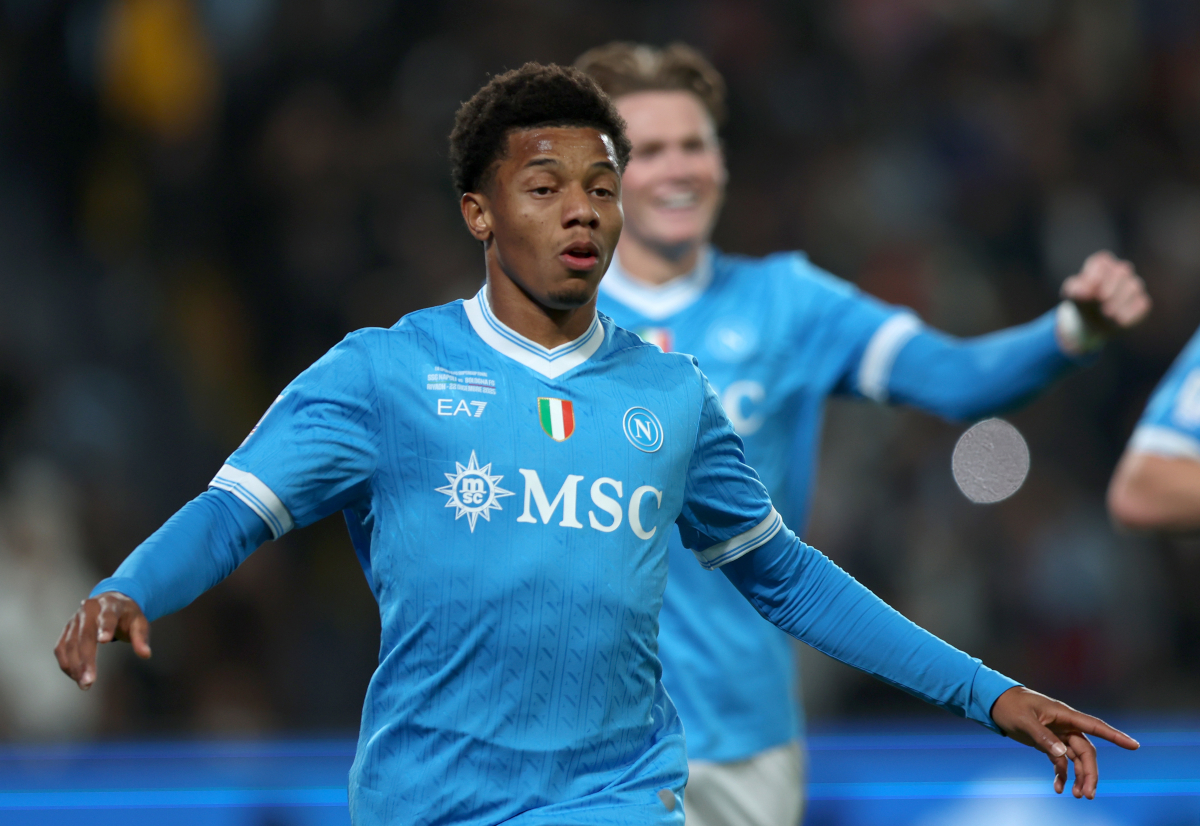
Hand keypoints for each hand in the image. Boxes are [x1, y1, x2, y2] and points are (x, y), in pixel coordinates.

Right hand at [54, 591, 150, 689]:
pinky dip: (66, 663)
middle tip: (89, 681)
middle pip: (85, 635)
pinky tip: (75, 677)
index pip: (108, 616)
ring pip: (69, 643)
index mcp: (110, 604)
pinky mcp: (66, 629)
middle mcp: (89, 609)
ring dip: (74, 666)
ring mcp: (75, 619)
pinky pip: (61, 648)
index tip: (104, 641)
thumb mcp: (140, 622)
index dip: (106, 628)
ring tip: (84, 684)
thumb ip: (141, 637)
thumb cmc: (127, 615)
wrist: (111, 601)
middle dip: (86, 659)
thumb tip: (146, 655)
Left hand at [990, 686, 1138, 798]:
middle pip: (1086, 752)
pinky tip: (1058, 788)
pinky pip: (1061, 762)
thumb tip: (1062, 754)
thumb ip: (1043, 737)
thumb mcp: (1025, 720)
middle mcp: (1066, 726)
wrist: (996, 703)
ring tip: (1076, 795)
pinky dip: (1062, 775)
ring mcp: (1059, 735)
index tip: (1134, 745)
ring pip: (1076, 759)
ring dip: (1079, 777)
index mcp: (1065, 715)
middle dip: (1090, 773)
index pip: (1095, 726)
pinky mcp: (1049, 743)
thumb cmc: (1011, 706)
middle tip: (1087, 794)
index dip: (1115, 736)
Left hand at [1061, 250, 1151, 334]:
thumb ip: (1075, 289)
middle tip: (1100, 303)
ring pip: (1133, 287)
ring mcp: (1134, 285)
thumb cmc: (1082, 302)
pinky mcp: (1142, 302)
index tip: (1087, 294)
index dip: (1094, 277)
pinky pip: (1141, 304)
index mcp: (1102, 264)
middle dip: (1110, 289)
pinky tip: (1119, 321)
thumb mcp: (1073, 295)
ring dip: (1119, 302)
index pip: (1101, 263)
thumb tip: (1083, 292)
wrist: (1092, 322)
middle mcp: (1121, 270)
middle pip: (1121, 272)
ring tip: (1107, 314)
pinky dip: (1130, 313)